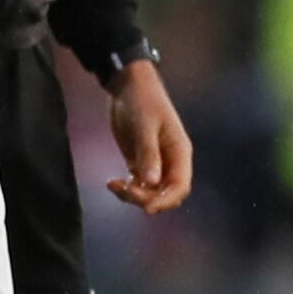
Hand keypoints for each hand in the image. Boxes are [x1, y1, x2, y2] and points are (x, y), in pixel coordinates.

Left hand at [105, 57, 193, 214]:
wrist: (127, 85)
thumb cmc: (141, 101)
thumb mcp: (144, 127)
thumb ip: (148, 154)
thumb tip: (152, 182)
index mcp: (179, 152)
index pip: (180, 186)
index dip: (166, 201)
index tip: (146, 208)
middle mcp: (171, 161)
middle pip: (166, 194)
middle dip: (146, 199)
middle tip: (123, 189)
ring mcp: (156, 163)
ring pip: (150, 192)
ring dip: (133, 195)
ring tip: (113, 184)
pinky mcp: (140, 161)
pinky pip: (138, 184)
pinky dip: (127, 188)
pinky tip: (112, 182)